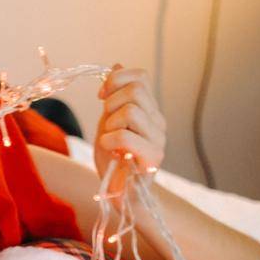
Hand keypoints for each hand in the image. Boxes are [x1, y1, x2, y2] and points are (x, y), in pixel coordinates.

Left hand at [94, 66, 165, 202]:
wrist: (122, 195)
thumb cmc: (115, 162)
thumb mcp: (109, 122)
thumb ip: (114, 97)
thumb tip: (117, 64)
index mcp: (149, 110)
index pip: (141, 77)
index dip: (117, 79)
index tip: (101, 96)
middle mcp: (158, 122)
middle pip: (136, 90)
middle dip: (111, 102)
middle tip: (105, 123)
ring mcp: (158, 139)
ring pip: (132, 110)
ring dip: (111, 123)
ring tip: (108, 140)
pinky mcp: (153, 158)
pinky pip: (126, 136)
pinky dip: (109, 139)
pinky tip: (108, 149)